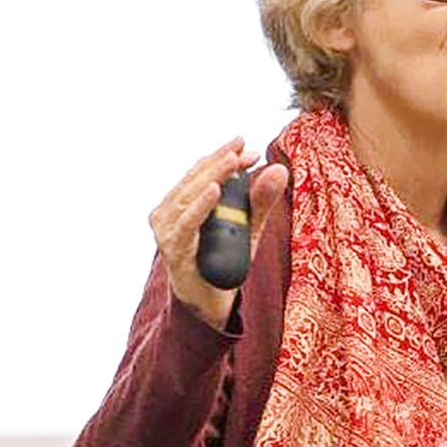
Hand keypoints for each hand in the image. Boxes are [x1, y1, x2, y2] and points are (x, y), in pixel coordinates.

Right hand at [148, 136, 288, 330]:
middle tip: (244, 149)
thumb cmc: (223, 259)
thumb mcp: (249, 227)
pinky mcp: (174, 251)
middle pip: (195, 180)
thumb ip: (260, 200)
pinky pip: (187, 224)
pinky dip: (201, 206)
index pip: (200, 172)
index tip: (246, 144)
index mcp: (181, 203)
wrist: (211, 302)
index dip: (222, 156)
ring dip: (212, 176)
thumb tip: (278, 168)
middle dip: (222, 162)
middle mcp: (169, 214)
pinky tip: (216, 189)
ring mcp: (168, 232)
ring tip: (232, 161)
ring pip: (189, 196)